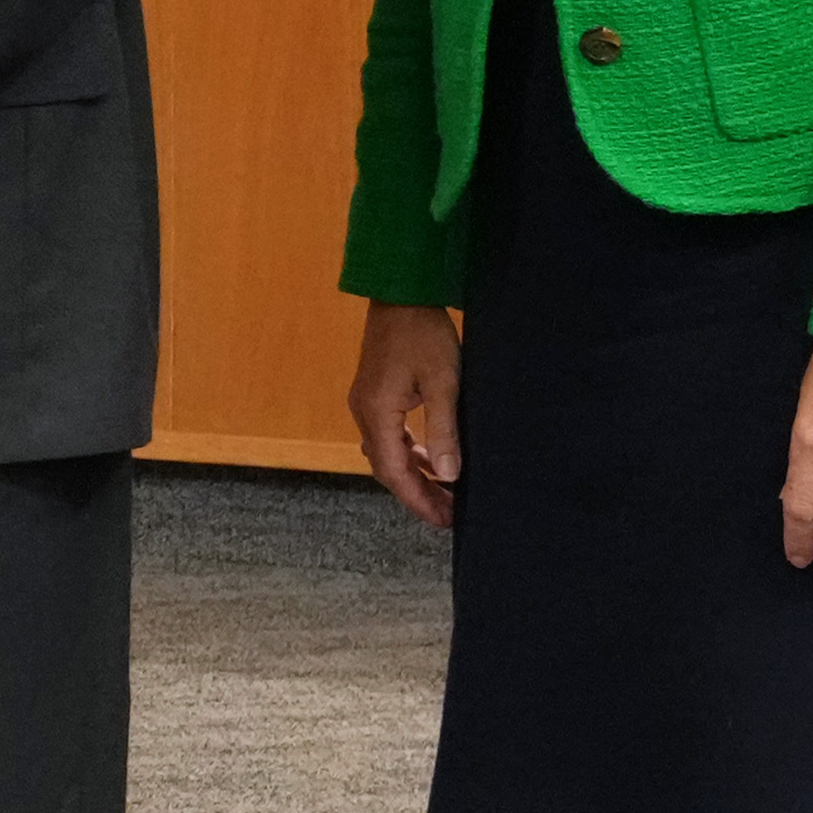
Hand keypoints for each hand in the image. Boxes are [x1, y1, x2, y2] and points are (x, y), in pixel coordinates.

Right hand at [352, 300, 465, 530]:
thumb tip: (448, 474)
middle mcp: (364, 411)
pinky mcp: (374, 392)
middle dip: (417, 493)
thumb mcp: (443, 383)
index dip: (419, 500)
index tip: (445, 520)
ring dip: (413, 474)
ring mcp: (366, 402)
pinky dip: (408, 452)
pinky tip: (428, 456)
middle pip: (387, 468)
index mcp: (377, 412)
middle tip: (448, 513)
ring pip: (386, 453)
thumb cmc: (424, 333)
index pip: (394, 472)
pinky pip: (388, 435)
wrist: (401, 292)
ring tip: (443, 490)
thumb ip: (444, 431)